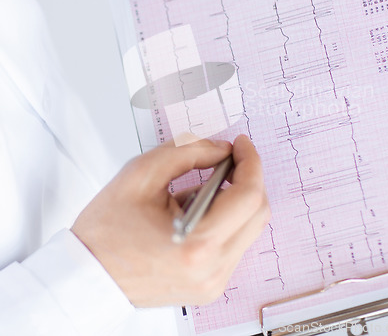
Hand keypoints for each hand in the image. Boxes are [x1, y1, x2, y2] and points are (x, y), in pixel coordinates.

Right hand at [71, 135, 269, 306]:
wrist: (87, 275)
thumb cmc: (106, 232)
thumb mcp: (142, 174)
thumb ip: (188, 152)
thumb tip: (221, 149)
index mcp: (196, 244)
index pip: (249, 196)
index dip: (249, 161)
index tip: (240, 145)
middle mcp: (211, 270)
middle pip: (257, 212)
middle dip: (247, 177)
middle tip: (228, 158)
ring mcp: (213, 283)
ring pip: (249, 228)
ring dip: (234, 198)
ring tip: (199, 189)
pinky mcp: (210, 286)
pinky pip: (234, 243)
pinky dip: (225, 218)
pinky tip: (197, 210)